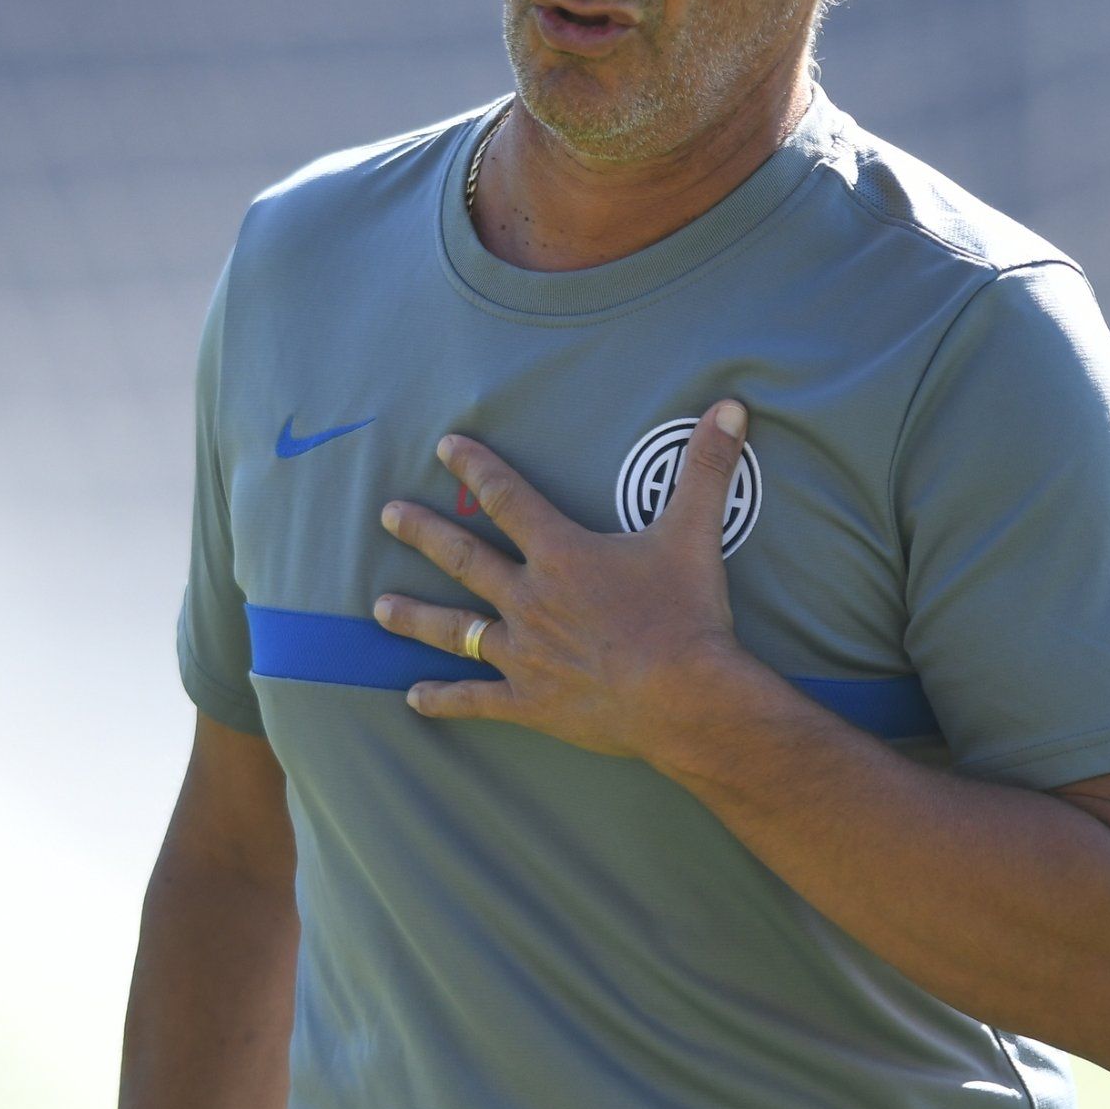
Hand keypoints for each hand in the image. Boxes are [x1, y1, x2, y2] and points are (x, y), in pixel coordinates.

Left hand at [373, 399, 794, 765]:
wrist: (683, 696)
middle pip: (463, 558)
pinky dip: (443, 699)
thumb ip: (706, 466)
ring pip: (455, 629)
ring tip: (378, 607)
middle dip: (423, 532)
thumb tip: (731, 405)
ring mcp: (523, 654)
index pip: (507, 498)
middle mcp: (529, 599)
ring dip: (414, 616)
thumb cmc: (686, 613)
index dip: (476, 468)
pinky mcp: (529, 703)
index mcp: (560, 554)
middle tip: (387, 515)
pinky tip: (414, 698)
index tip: (445, 447)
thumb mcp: (695, 531)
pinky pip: (475, 700)